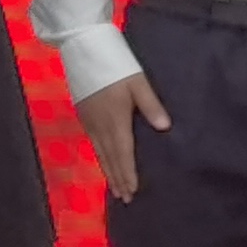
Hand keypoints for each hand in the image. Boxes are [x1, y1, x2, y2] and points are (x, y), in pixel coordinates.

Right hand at [77, 71, 169, 200]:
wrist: (82, 47)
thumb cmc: (115, 62)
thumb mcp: (137, 81)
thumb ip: (150, 105)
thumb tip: (165, 127)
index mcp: (116, 120)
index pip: (124, 154)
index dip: (128, 174)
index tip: (133, 192)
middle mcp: (101, 125)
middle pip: (111, 158)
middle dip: (119, 179)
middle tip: (125, 198)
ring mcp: (89, 120)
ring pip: (100, 153)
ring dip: (108, 172)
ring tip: (115, 189)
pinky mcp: (83, 114)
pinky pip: (93, 143)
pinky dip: (100, 157)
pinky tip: (103, 161)